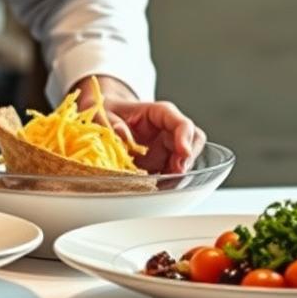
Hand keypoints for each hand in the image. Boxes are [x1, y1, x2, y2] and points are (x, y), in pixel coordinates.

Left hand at [71, 74, 205, 174]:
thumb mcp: (103, 112)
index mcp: (158, 113)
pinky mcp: (161, 165)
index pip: (180, 122)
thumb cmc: (108, 110)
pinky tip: (154, 187)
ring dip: (179, 173)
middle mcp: (167, 131)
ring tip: (163, 181)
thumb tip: (122, 136)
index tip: (183, 151)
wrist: (104, 117)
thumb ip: (111, 123)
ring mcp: (166, 149)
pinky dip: (167, 183)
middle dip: (188, 157)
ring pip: (186, 160)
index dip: (185, 137)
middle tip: (177, 170)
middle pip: (193, 141)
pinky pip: (172, 175)